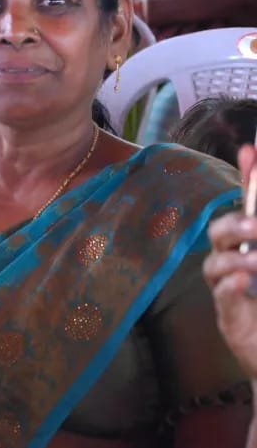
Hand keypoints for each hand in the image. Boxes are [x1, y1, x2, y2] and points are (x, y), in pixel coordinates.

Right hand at [203, 145, 256, 378]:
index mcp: (254, 247)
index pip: (248, 206)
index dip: (249, 178)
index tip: (252, 150)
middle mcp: (237, 263)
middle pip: (219, 231)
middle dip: (236, 223)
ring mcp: (229, 290)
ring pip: (215, 263)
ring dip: (236, 258)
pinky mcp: (230, 319)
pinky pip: (222, 297)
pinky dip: (231, 287)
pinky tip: (245, 282)